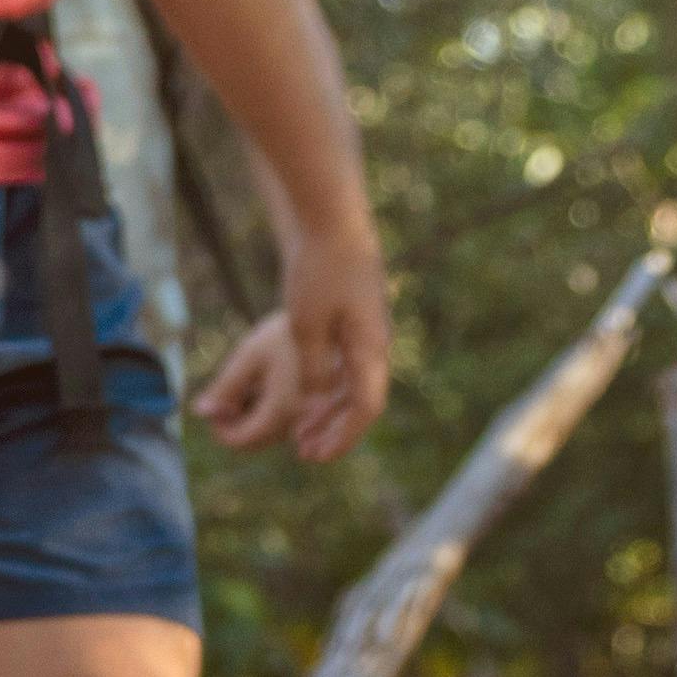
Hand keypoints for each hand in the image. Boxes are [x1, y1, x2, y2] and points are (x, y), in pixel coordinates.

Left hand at [196, 219, 392, 459]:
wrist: (334, 220)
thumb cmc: (319, 270)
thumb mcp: (305, 325)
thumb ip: (310, 369)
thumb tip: (311, 406)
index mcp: (369, 348)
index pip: (365, 407)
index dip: (342, 437)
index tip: (316, 457)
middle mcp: (375, 342)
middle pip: (362, 399)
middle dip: (334, 430)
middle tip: (305, 454)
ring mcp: (367, 328)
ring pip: (354, 381)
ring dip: (329, 409)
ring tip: (301, 432)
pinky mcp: (356, 315)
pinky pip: (348, 361)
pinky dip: (329, 383)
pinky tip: (308, 391)